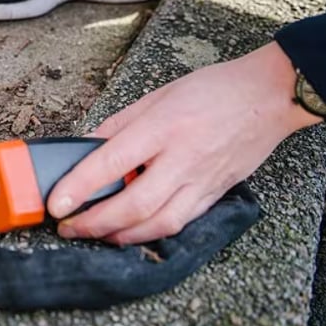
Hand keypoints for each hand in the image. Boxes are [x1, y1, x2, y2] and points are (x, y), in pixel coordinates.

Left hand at [47, 42, 321, 244]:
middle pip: (134, 203)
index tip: (56, 204)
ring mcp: (202, 179)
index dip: (80, 187)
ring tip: (95, 234)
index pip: (112, 162)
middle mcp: (182, 157)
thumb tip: (86, 147)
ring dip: (121, 235)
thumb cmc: (211, 90)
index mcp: (163, 126)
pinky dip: (150, 233)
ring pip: (158, 222)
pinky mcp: (215, 193)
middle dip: (95, 222)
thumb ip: (118, 124)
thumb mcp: (156, 95)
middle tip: (69, 227)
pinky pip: (180, 222)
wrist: (269, 96)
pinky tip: (130, 233)